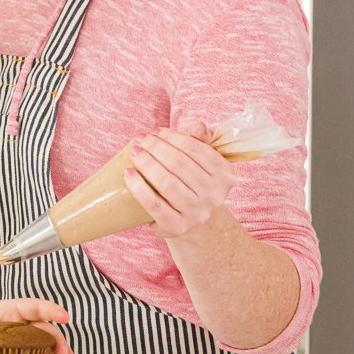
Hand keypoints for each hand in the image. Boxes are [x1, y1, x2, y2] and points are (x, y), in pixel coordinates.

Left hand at [0, 297, 74, 353]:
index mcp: (10, 310)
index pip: (32, 306)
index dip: (49, 310)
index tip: (63, 316)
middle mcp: (23, 323)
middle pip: (46, 328)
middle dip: (57, 340)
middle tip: (63, 353)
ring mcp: (27, 339)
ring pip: (50, 344)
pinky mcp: (27, 353)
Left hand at [122, 119, 236, 238]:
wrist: (194, 220)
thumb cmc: (194, 183)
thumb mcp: (202, 162)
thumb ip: (200, 141)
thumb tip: (198, 127)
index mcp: (224, 174)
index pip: (196, 149)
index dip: (173, 137)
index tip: (155, 132)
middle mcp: (214, 195)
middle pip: (180, 165)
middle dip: (156, 148)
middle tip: (140, 140)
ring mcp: (197, 213)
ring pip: (167, 184)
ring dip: (147, 164)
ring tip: (135, 153)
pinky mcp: (178, 226)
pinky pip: (155, 205)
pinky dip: (139, 188)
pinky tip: (129, 174)